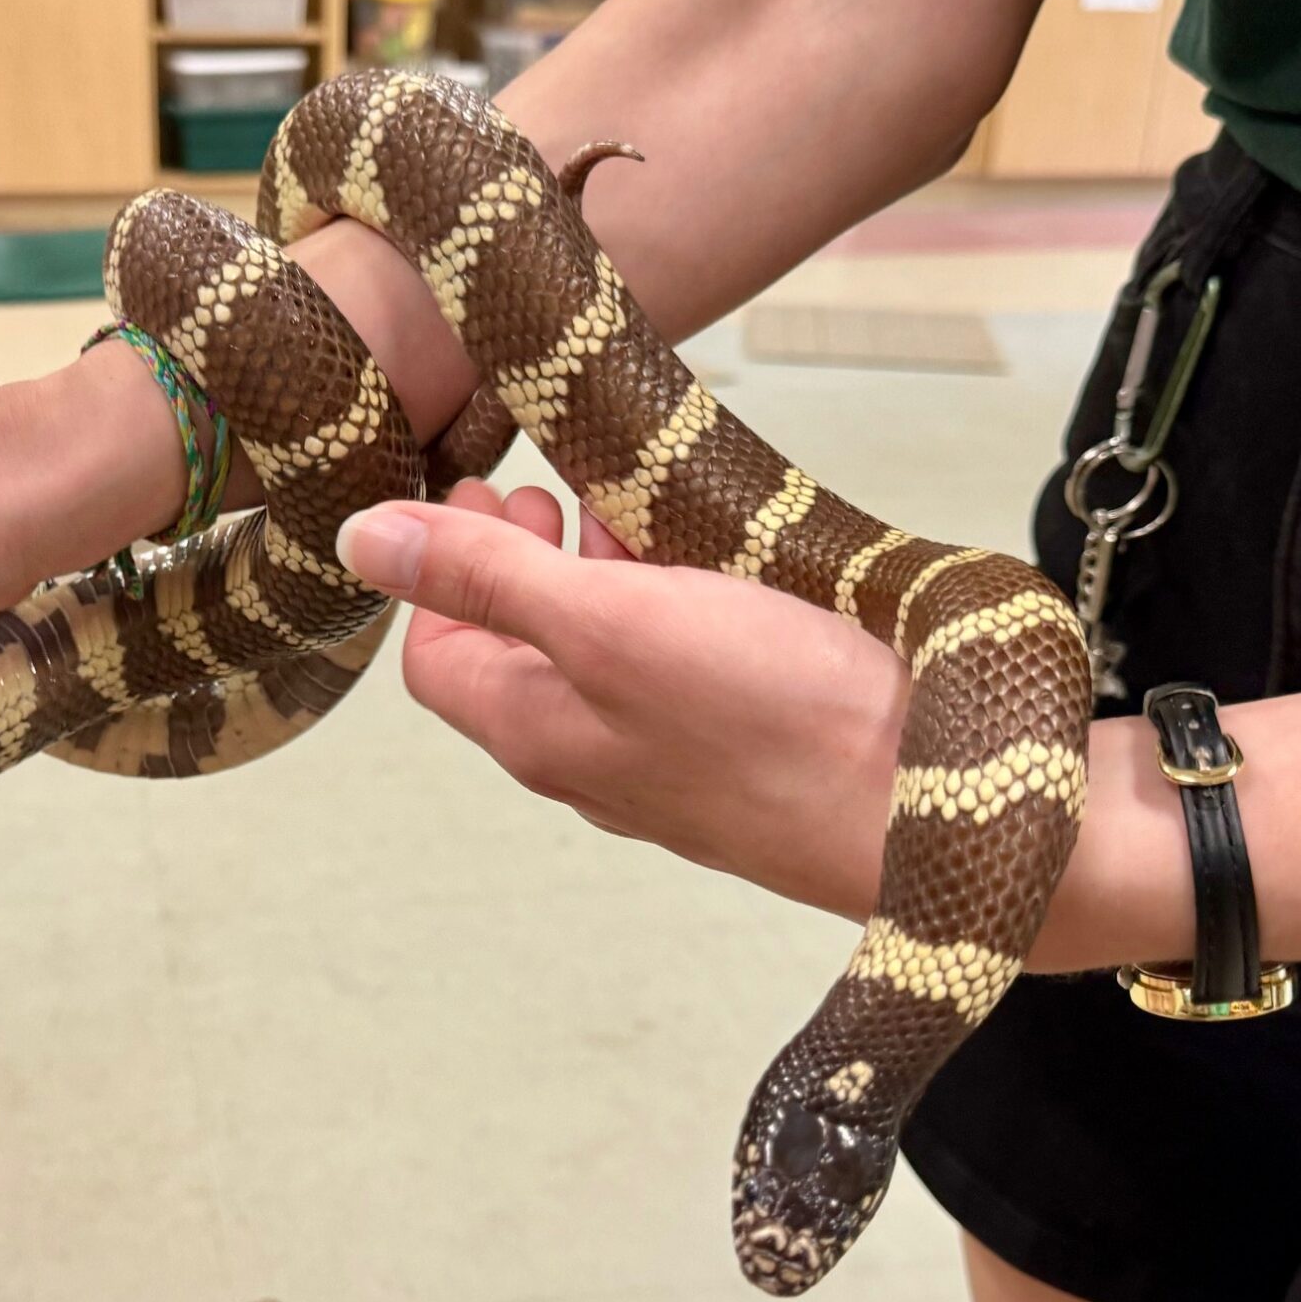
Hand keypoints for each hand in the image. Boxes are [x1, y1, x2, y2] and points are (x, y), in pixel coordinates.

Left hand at [334, 482, 912, 915]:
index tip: (487, 494)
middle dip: (527, 560)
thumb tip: (359, 541)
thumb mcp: (610, 621)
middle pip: (523, 652)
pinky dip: (688, 603)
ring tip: (643, 509)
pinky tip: (730, 561)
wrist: (942, 809)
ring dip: (612, 573)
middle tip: (554, 492)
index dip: (442, 573)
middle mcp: (597, 759)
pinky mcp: (757, 746)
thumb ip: (487, 578)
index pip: (438, 657)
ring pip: (612, 657)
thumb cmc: (778, 719)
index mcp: (539, 733)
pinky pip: (691, 670)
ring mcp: (680, 761)